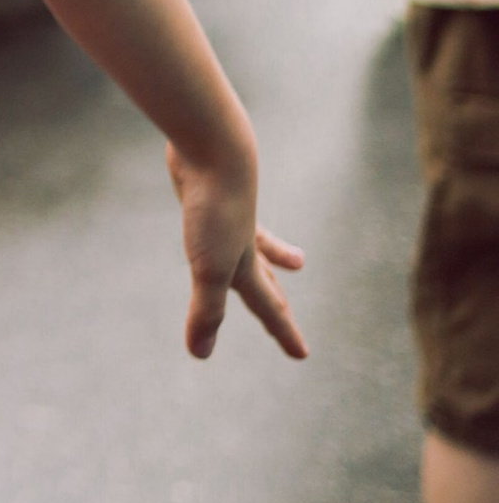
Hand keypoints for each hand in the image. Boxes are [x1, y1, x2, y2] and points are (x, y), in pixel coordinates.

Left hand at [166, 115, 306, 362]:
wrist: (216, 146)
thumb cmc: (215, 208)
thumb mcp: (208, 267)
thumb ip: (206, 310)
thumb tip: (200, 355)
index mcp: (245, 264)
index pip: (269, 307)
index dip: (284, 333)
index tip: (303, 356)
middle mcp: (243, 241)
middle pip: (266, 281)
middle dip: (278, 307)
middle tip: (290, 323)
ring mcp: (231, 214)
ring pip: (255, 244)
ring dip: (273, 258)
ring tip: (297, 263)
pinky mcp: (212, 190)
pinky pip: (224, 213)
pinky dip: (225, 219)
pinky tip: (221, 208)